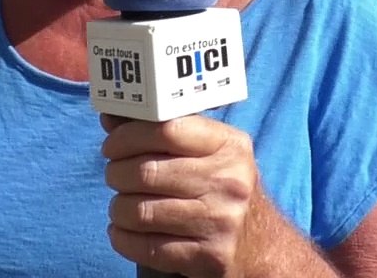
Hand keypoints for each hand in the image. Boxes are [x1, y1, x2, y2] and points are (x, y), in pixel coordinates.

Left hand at [101, 114, 259, 276]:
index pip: (167, 129)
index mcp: (230, 146)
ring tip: (122, 206)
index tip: (112, 146)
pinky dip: (123, 238)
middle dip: (117, 174)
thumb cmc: (226, 192)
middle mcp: (229, 181)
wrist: (264, 247)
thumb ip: (166, 134)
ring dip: (118, 209)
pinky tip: (125, 232)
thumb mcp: (211, 154)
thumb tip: (112, 119)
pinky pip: (146, 247)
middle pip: (147, 172)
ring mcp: (220, 221)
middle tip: (115, 176)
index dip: (128, 137)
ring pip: (140, 211)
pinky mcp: (209, 257)